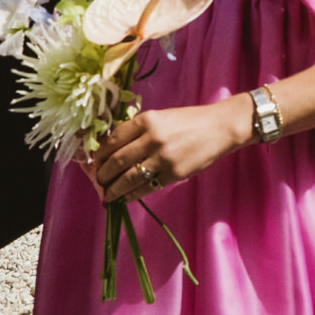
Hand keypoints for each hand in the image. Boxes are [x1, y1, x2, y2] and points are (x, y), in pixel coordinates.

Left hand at [88, 99, 249, 203]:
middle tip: (98, 181)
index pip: (112, 140)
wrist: (221, 127)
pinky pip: (145, 188)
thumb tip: (112, 149)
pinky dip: (131, 195)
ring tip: (107, 195)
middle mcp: (152, 138)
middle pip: (116, 161)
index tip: (93, 163)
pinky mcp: (173, 174)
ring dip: (112, 190)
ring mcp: (163, 157)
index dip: (98, 154)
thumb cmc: (190, 120)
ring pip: (127, 178)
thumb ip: (139, 131)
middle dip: (102, 175)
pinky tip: (125, 197)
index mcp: (147, 120)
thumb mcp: (162, 117)